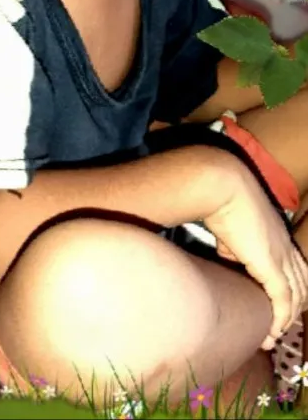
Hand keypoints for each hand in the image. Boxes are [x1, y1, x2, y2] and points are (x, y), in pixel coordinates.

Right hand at [203, 164, 307, 349]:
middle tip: (278, 327)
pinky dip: (280, 318)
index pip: (297, 271)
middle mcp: (286, 249)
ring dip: (287, 318)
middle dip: (293, 309)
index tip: (280, 310)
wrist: (223, 188)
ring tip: (273, 334)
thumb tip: (228, 260)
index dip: (292, 292)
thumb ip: (234, 249)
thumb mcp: (231, 232)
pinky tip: (273, 331)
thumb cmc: (223, 203)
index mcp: (279, 239)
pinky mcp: (271, 266)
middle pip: (302, 286)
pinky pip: (283, 300)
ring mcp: (282, 257)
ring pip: (297, 296)